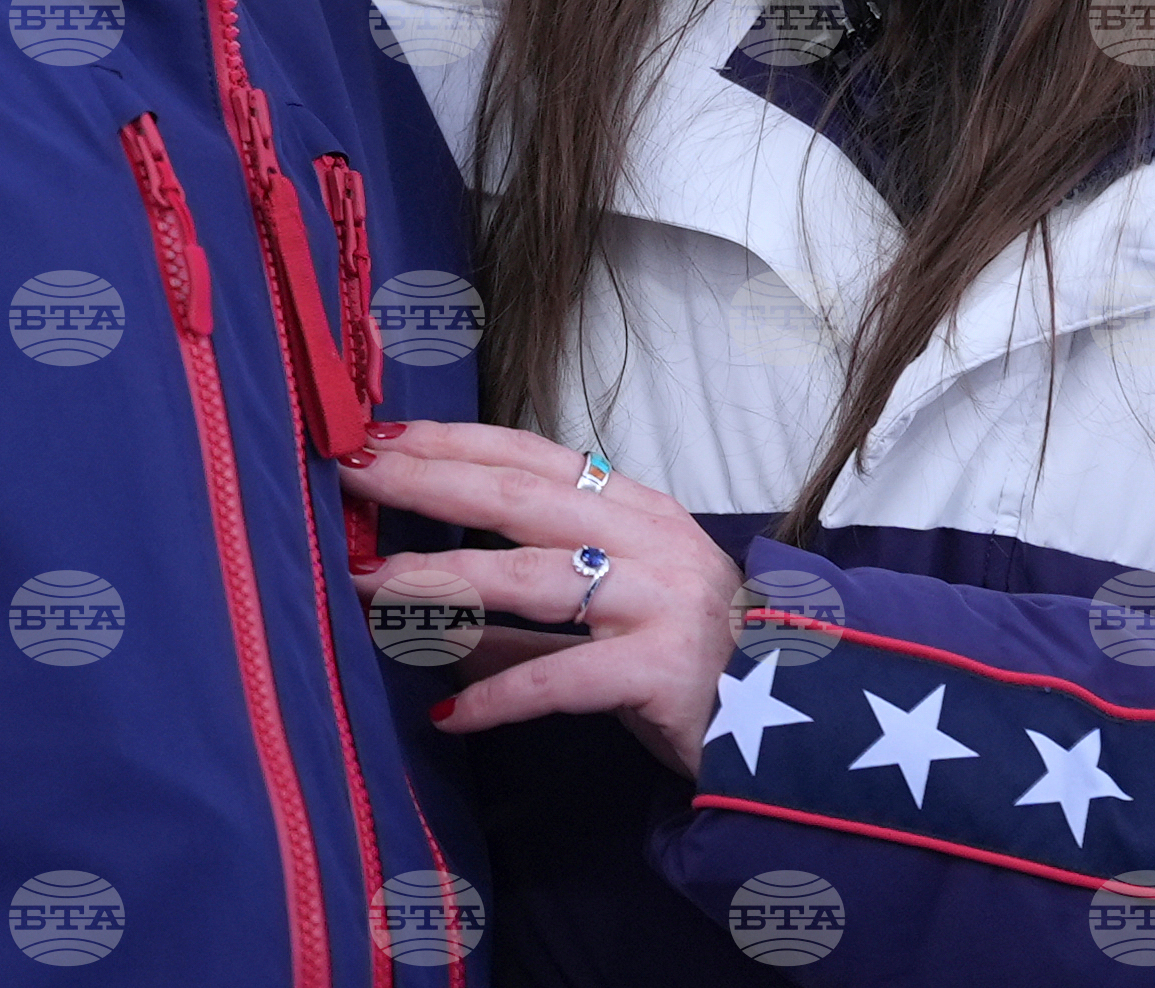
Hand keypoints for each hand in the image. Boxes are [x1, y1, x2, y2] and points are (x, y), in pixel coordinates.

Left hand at [343, 421, 742, 778]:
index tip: (382, 434)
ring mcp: (658, 601)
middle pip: (521, 495)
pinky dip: (500, 695)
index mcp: (635, 509)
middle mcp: (646, 540)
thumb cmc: (696, 659)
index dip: (454, 441)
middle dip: (430, 480)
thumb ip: (522, 616)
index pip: (530, 455)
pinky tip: (448, 713)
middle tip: (354, 472)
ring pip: (535, 577)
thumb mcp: (614, 614)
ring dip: (445, 578)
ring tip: (371, 584)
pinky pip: (564, 679)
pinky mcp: (663, 671)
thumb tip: (425, 607)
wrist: (800, 721)